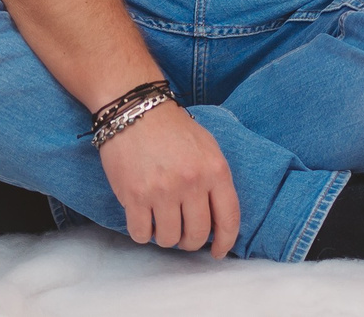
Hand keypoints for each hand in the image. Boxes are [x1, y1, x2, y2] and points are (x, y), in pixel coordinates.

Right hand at [99, 101, 238, 256]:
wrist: (137, 110)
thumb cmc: (174, 129)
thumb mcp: (208, 148)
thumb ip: (216, 180)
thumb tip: (218, 217)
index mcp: (215, 170)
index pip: (229, 218)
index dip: (225, 242)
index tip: (217, 251)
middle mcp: (192, 183)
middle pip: (197, 234)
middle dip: (191, 242)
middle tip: (184, 235)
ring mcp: (162, 191)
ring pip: (169, 239)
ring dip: (166, 237)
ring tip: (162, 221)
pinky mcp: (134, 196)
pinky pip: (141, 234)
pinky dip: (143, 233)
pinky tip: (143, 220)